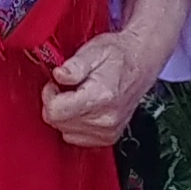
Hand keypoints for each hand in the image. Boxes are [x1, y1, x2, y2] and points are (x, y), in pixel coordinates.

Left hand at [39, 30, 160, 148]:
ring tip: (77, 96)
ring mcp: (108, 130)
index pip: (56, 112)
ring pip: (66, 132)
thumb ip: (73, 66)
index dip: (49, 96)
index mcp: (101, 96)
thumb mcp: (93, 51)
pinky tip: (83, 108)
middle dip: (56, 104)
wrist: (141, 61)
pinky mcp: (109, 137)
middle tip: (66, 88)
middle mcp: (106, 118)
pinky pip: (78, 138)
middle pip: (59, 123)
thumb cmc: (118, 55)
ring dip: (65, 115)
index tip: (54, 85)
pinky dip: (75, 125)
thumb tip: (58, 75)